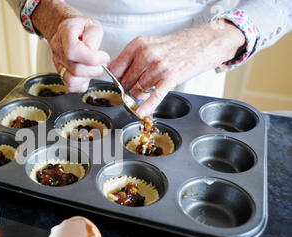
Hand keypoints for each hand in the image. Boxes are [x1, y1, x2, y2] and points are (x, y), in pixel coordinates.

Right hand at [49, 17, 109, 91]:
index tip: (103, 57)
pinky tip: (87, 75)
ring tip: (94, 69)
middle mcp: (58, 49)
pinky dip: (82, 84)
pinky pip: (70, 86)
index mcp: (65, 33)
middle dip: (94, 69)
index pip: (73, 51)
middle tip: (102, 63)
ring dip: (88, 78)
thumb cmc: (82, 28)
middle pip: (75, 69)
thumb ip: (93, 36)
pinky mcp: (60, 73)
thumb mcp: (92, 24)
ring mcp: (58, 63)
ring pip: (71, 80)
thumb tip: (92, 51)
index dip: (92, 58)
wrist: (71, 30)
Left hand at [108, 21, 245, 117]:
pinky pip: (155, 96)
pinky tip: (141, 112)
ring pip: (138, 90)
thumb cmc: (176, 45)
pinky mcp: (171, 78)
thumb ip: (132, 59)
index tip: (117, 84)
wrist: (204, 42)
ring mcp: (159, 66)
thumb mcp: (150, 45)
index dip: (115, 79)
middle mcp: (146, 54)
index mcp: (138, 44)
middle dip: (129, 88)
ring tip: (151, 87)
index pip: (116, 69)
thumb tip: (115, 76)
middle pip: (126, 82)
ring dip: (141, 95)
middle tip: (138, 87)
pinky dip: (147, 106)